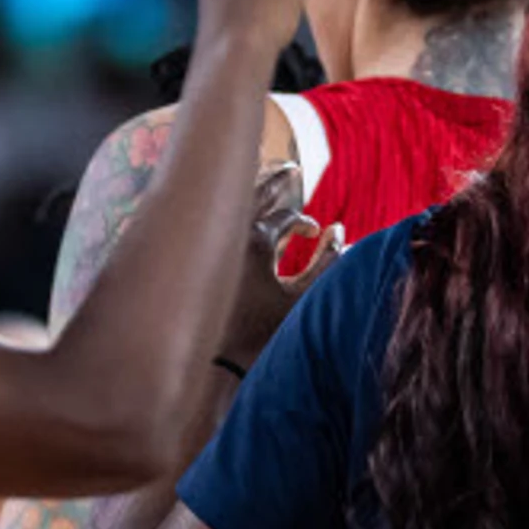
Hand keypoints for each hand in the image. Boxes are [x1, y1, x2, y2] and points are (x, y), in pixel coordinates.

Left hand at [222, 161, 330, 366]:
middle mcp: (226, 232)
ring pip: (226, 200)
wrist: (212, 360)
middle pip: (253, 191)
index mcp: (257, 240)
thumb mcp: (303, 299)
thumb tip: (339, 231)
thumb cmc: (258, 333)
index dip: (305, 223)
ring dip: (249, 187)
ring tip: (263, 178)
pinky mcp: (189, 254)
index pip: (287, 217)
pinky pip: (206, 215)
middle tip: (291, 168)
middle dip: (276, 179)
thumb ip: (328, 264)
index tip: (316, 233)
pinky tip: (231, 207)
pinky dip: (224, 205)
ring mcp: (204, 241)